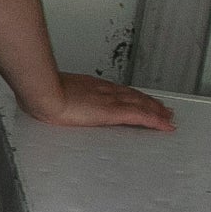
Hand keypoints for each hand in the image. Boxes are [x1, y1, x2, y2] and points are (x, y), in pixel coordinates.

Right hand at [25, 73, 177, 130]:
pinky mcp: (114, 112)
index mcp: (90, 86)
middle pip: (134, 96)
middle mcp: (104, 90)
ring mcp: (110, 100)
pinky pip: (141, 116)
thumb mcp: (52, 92)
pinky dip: (156, 120)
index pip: (117, 90)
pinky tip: (165, 125)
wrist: (43, 93)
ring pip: (142, 104)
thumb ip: (57, 95)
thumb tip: (50, 99)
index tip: (140, 99)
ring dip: (156, 110)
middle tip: (163, 109)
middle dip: (149, 102)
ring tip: (168, 116)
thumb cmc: (42, 94)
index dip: (131, 95)